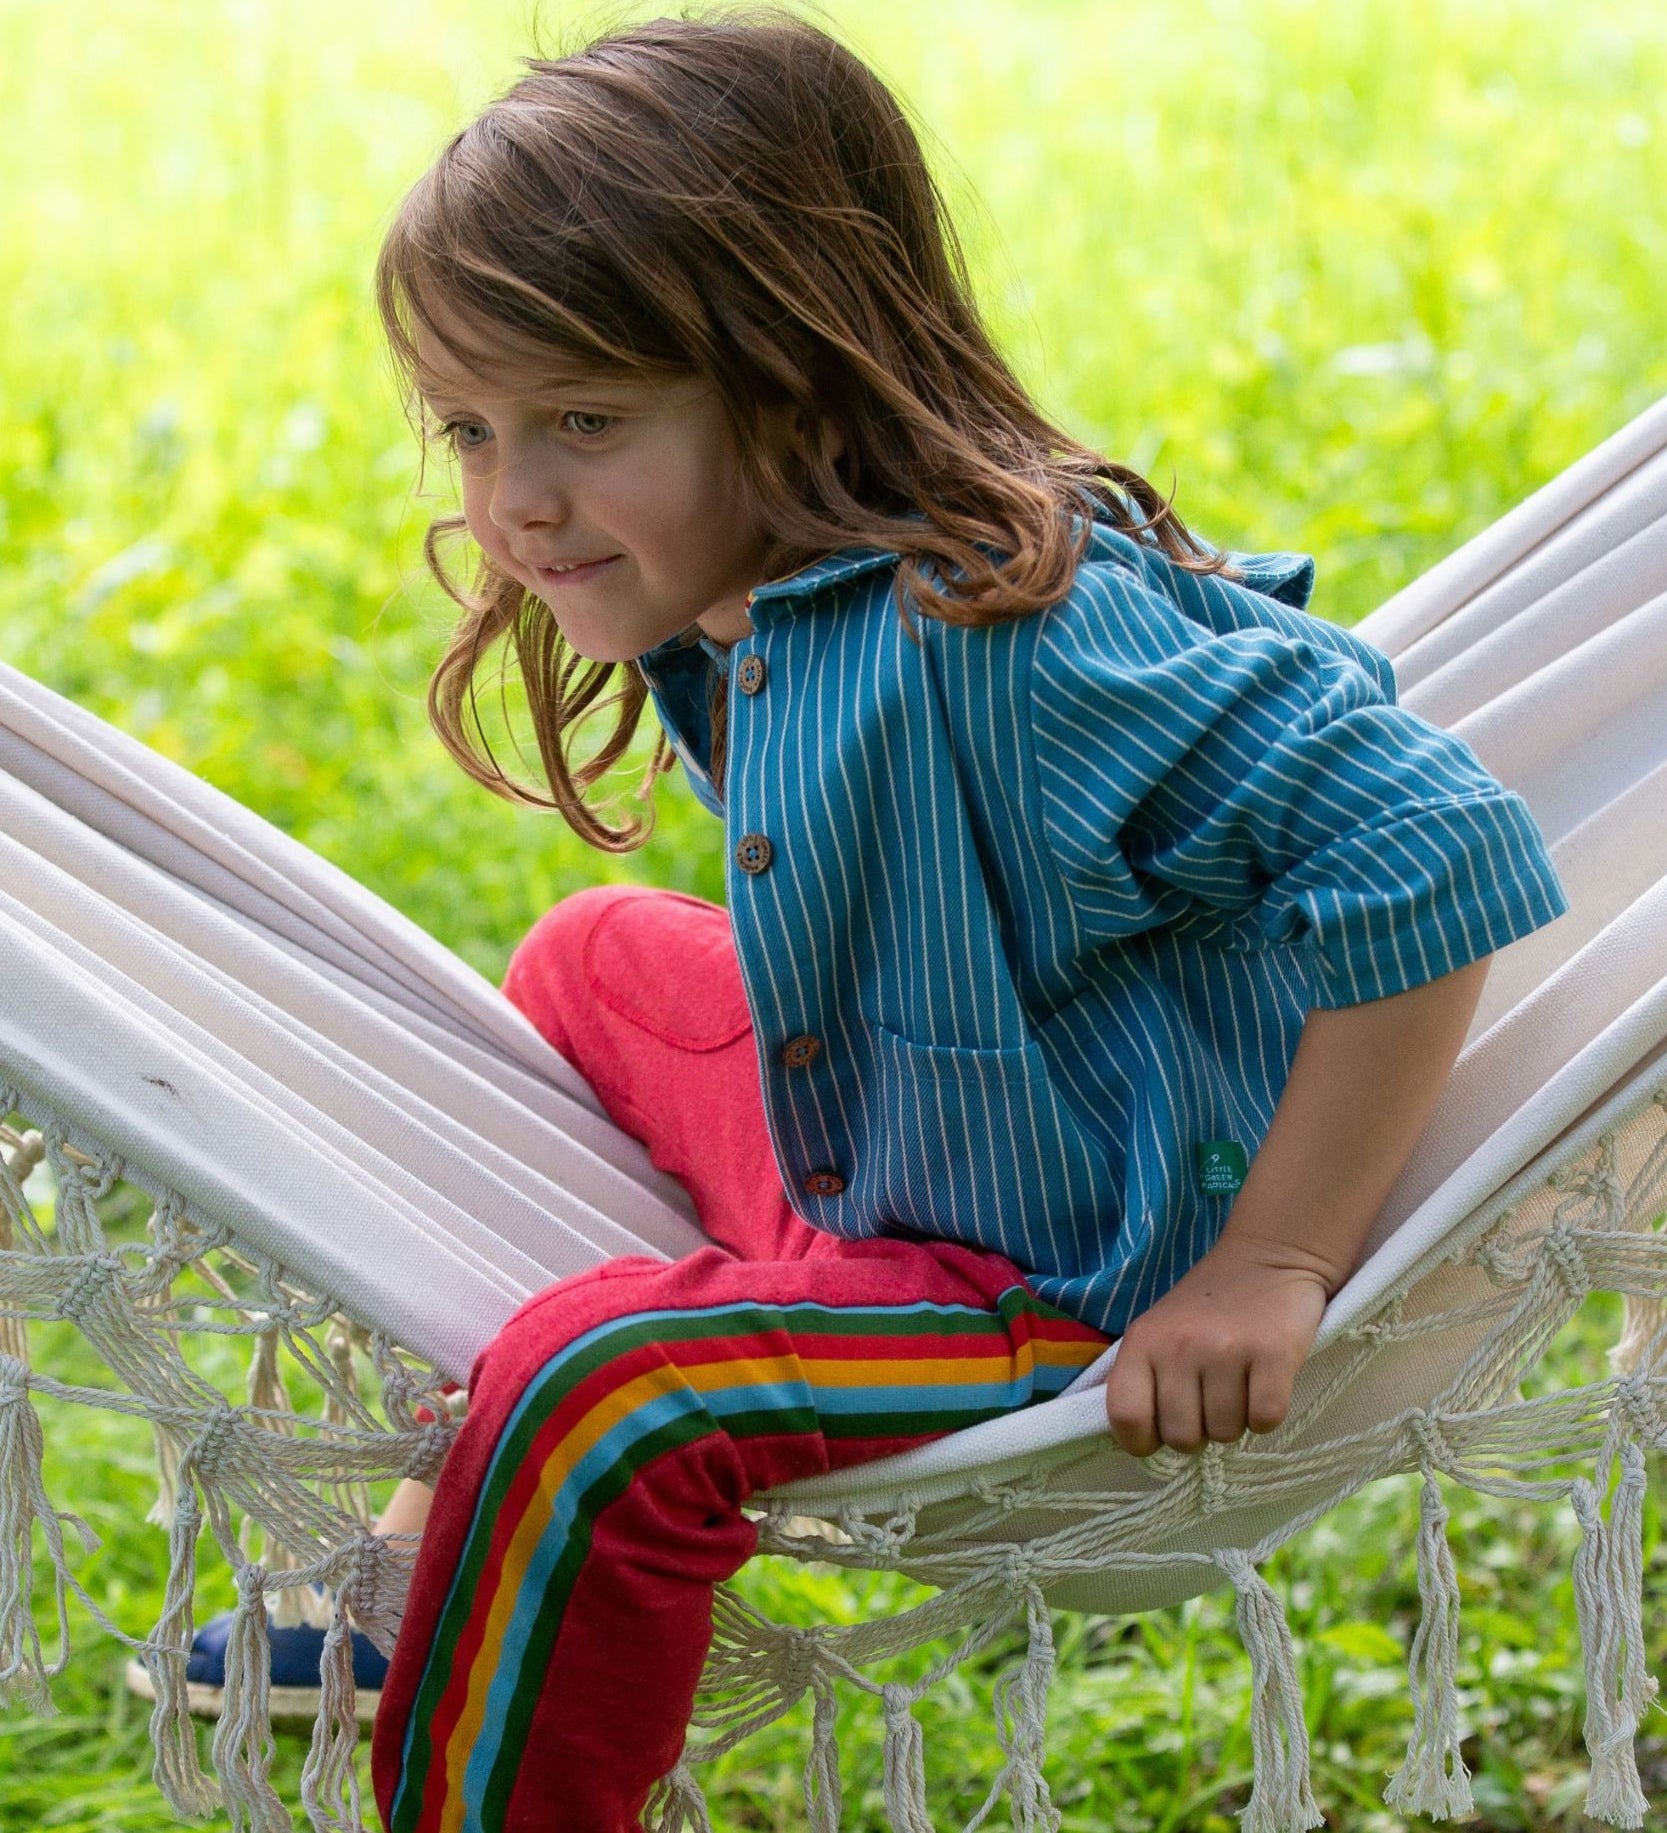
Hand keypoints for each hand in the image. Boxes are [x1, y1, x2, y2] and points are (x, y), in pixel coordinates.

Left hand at [1103, 1241, 1328, 1456]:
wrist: (1267, 1257)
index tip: (1159, 1436)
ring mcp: (1227, 1350)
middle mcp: (1180, 1346)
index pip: (1125, 1415)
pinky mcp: (1274, 1354)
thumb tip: (1144, 1444)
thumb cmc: (1207, 1305)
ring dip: (1234, 1420)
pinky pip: (1265, 1420)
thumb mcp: (1159, 1331)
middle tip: (1210, 1400)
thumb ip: (1145, 1379)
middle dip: (1198, 1432)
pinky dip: (1266, 1415)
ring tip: (1237, 1383)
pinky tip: (1263, 1384)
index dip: (1140, 1441)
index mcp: (1142, 1341)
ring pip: (1225, 1433)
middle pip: (1181, 1437)